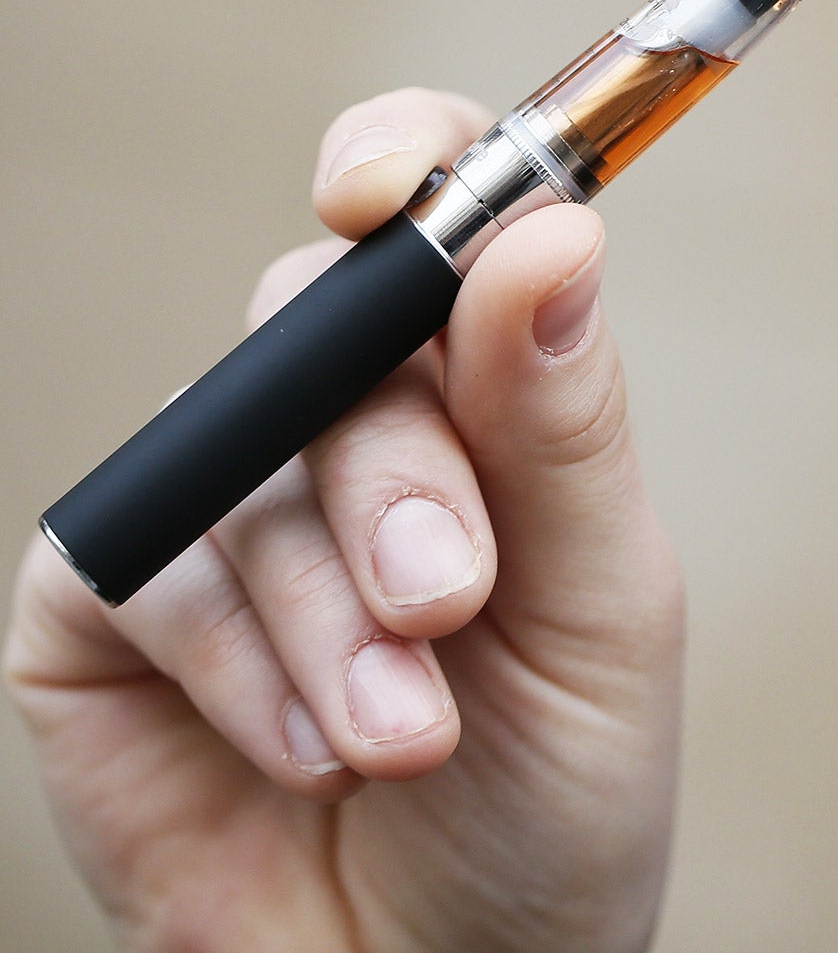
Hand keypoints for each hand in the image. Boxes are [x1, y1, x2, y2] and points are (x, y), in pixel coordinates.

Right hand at [7, 89, 683, 952]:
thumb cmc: (555, 794)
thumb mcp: (601, 607)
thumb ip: (561, 425)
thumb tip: (549, 231)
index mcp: (481, 396)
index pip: (427, 215)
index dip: (400, 164)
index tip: (384, 193)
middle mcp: (346, 429)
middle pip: (323, 326)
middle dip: (393, 473)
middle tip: (451, 596)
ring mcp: (224, 506)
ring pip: (241, 456)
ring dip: (329, 610)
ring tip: (408, 733)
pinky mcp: (114, 606)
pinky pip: (145, 563)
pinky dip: (239, 664)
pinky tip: (310, 751)